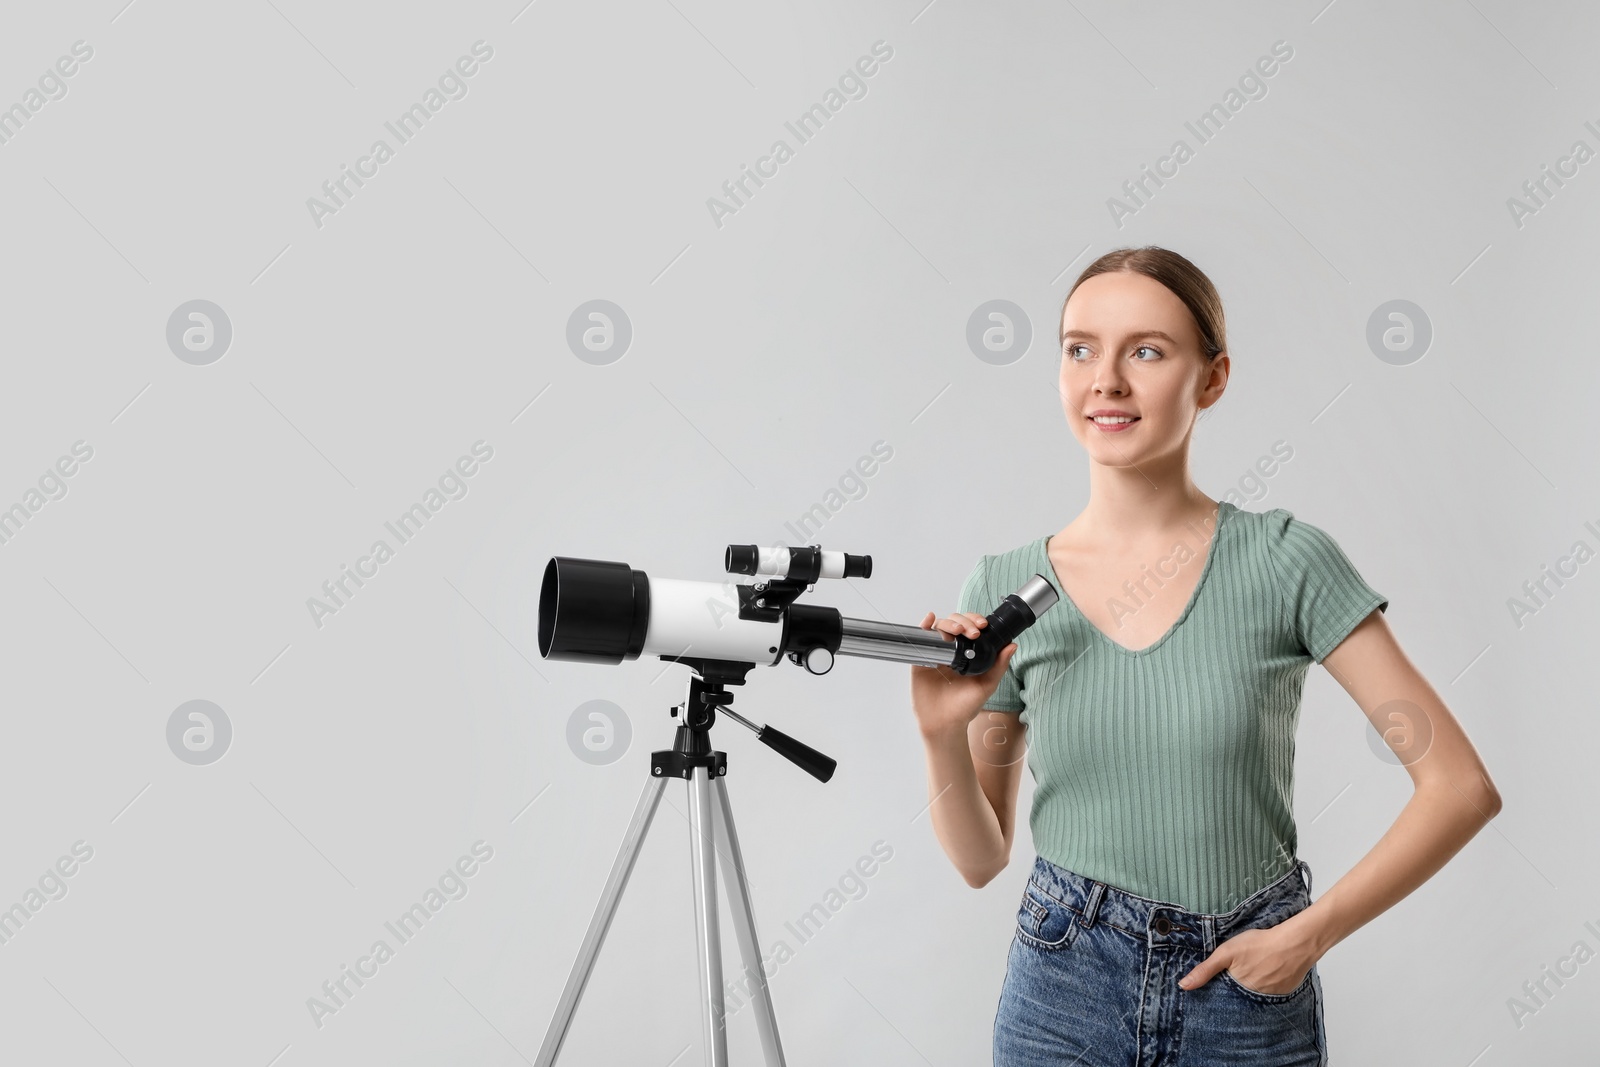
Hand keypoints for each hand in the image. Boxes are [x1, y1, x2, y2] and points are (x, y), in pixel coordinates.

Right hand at [909, 611, 1017, 739]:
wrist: (945, 724)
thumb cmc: (965, 707)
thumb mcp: (987, 685)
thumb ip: (999, 665)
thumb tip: (1012, 645)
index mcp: (967, 653)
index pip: (970, 627)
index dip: (975, 620)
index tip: (983, 625)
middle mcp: (950, 650)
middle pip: (955, 623)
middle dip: (964, 621)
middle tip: (973, 632)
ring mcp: (935, 653)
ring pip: (939, 627)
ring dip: (948, 623)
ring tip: (957, 631)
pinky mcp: (920, 659)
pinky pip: (921, 639)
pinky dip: (924, 625)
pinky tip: (930, 619)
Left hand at [1177, 917, 1320, 995]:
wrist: (1294, 943)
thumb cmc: (1259, 945)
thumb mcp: (1226, 953)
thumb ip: (1205, 970)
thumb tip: (1183, 986)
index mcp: (1238, 991)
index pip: (1224, 996)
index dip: (1219, 989)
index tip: (1215, 984)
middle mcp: (1254, 999)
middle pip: (1239, 996)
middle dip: (1235, 988)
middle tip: (1239, 971)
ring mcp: (1271, 997)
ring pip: (1255, 994)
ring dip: (1251, 986)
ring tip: (1253, 969)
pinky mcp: (1284, 992)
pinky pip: (1271, 992)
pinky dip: (1267, 984)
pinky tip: (1267, 971)